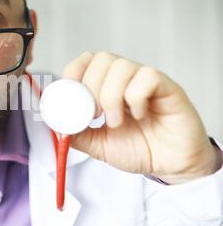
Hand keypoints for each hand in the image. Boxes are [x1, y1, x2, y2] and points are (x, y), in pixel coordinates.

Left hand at [63, 52, 222, 183]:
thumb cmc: (140, 149)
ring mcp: (148, 82)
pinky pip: (148, 77)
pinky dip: (136, 98)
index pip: (87, 60)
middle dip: (91, 88)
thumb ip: (78, 134)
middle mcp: (127, 79)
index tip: (69, 94)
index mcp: (108, 86)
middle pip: (102, 59)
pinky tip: (140, 116)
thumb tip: (55, 126)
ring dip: (111, 96)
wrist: (170, 166)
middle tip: (94, 115)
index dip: (74, 71)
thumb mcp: (99, 145)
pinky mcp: (168, 88)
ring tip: (115, 122)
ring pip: (122, 66)